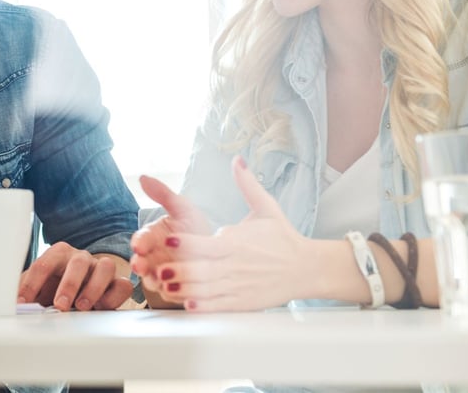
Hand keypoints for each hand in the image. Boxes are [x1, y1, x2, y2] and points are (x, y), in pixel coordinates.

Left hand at [17, 242, 132, 310]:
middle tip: (60, 305)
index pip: (43, 264)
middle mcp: (81, 258)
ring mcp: (100, 268)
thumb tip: (15, 307)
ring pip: (105, 267)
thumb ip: (28, 296)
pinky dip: (114, 296)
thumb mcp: (37, 290)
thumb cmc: (53, 289)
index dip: (31, 284)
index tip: (23, 302)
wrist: (77, 293)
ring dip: (93, 288)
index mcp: (58, 254)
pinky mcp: (117, 283)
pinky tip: (102, 308)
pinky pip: (123, 285)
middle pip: (78, 262)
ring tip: (83, 307)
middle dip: (69, 284)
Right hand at [129, 175, 213, 293]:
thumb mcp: (183, 209)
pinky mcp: (175, 291)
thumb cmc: (197, 228)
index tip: (139, 244)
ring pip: (153, 280)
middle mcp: (153, 257)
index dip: (140, 242)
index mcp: (152, 238)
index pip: (141, 239)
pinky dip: (173, 293)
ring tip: (158, 280)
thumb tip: (142, 176)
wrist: (218, 252)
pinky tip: (179, 290)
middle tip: (140, 264)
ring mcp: (162, 275)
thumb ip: (163, 194)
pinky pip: (171, 294)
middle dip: (139, 263)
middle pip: (141, 262)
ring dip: (153, 280)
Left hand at [155, 156, 309, 311]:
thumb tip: (238, 160)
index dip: (187, 242)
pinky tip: (188, 305)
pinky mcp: (243, 302)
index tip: (170, 238)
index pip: (207, 243)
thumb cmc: (283, 238)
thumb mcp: (267, 208)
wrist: (307, 268)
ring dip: (184, 288)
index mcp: (237, 243)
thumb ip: (248, 186)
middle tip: (159, 268)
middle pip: (202, 269)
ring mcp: (238, 286)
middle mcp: (235, 265)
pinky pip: (219, 306)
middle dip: (180, 269)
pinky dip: (203, 306)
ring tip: (165, 286)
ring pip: (206, 290)